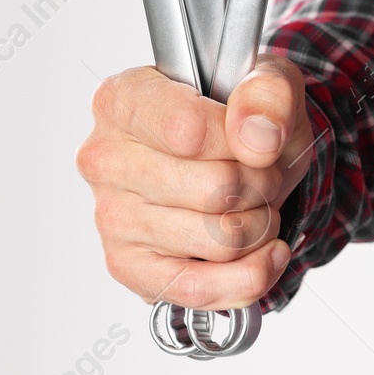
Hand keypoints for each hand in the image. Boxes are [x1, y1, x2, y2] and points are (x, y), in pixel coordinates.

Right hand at [76, 55, 316, 309]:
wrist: (236, 158)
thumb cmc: (239, 119)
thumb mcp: (269, 84)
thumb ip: (268, 94)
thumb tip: (257, 141)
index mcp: (124, 99)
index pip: (190, 132)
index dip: (245, 144)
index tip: (261, 142)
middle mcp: (104, 158)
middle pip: (214, 190)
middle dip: (263, 186)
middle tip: (263, 176)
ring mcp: (111, 217)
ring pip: (217, 241)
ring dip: (260, 227)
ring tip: (255, 206)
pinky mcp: (127, 266)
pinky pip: (196, 289)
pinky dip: (249, 278)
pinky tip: (264, 254)